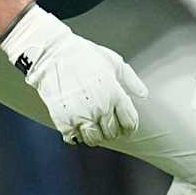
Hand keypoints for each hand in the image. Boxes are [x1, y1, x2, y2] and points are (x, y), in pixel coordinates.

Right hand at [3, 5, 148, 146]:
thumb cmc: (84, 54)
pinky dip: (76, 136)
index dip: (129, 127)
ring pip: (94, 140)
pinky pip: (74, 138)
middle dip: (112, 131)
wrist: (52, 54)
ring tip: (92, 127)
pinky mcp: (63, 119)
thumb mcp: (113, 61)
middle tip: (106, 125)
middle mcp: (100, 108)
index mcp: (115, 94)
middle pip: (112, 133)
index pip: (129, 123)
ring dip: (95, 136)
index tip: (125, 127)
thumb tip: (143, 95)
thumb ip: (131, 79)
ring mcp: (81, 115)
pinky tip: (76, 126)